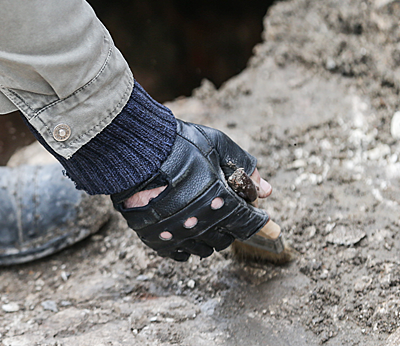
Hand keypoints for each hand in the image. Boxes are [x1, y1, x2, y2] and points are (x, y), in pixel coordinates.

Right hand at [111, 120, 269, 260]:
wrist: (133, 151)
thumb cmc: (177, 145)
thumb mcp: (218, 146)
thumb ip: (245, 168)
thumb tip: (265, 190)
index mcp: (221, 202)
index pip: (250, 223)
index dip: (262, 223)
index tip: (266, 223)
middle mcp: (202, 224)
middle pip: (228, 239)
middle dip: (232, 226)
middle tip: (226, 210)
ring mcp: (177, 234)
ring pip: (205, 249)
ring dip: (210, 237)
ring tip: (204, 219)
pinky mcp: (156, 239)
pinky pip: (179, 253)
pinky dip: (186, 246)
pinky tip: (186, 232)